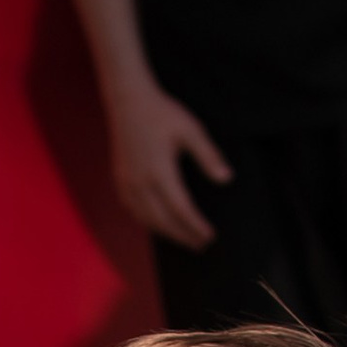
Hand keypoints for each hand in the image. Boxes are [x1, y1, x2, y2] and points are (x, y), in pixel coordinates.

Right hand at [107, 79, 232, 247]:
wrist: (128, 101)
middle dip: (184, 236)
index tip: (210, 236)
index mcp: (160, 171)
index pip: (181, 209)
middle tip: (201, 246)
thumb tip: (226, 179)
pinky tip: (159, 226)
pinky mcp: (121, 180)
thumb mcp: (191, 130)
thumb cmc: (162, 113)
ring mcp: (128, 183)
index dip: (196, 226)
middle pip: (164, 221)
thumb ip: (208, 155)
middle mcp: (141, 182)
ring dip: (167, 233)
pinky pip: (134, 211)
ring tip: (185, 240)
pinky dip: (148, 223)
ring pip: (147, 219)